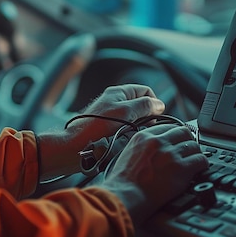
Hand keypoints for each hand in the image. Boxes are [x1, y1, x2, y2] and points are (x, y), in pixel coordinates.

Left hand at [37, 84, 165, 178]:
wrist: (76, 145)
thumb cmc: (98, 127)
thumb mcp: (125, 112)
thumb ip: (144, 105)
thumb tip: (159, 104)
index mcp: (118, 92)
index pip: (145, 91)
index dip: (153, 103)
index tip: (155, 117)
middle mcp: (115, 101)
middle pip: (141, 105)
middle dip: (146, 116)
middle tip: (144, 128)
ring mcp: (111, 115)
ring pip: (135, 118)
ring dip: (138, 126)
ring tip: (133, 135)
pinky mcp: (108, 128)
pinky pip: (126, 128)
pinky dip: (129, 133)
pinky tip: (126, 140)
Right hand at [95, 124, 207, 223]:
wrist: (125, 196)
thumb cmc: (123, 182)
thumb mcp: (128, 154)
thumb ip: (143, 147)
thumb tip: (155, 149)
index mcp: (144, 137)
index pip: (168, 127)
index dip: (175, 136)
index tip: (178, 142)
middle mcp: (158, 142)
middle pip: (184, 132)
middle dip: (187, 141)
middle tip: (188, 151)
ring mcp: (170, 154)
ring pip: (194, 146)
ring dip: (195, 154)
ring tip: (193, 162)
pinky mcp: (181, 168)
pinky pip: (201, 160)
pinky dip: (202, 165)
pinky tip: (198, 170)